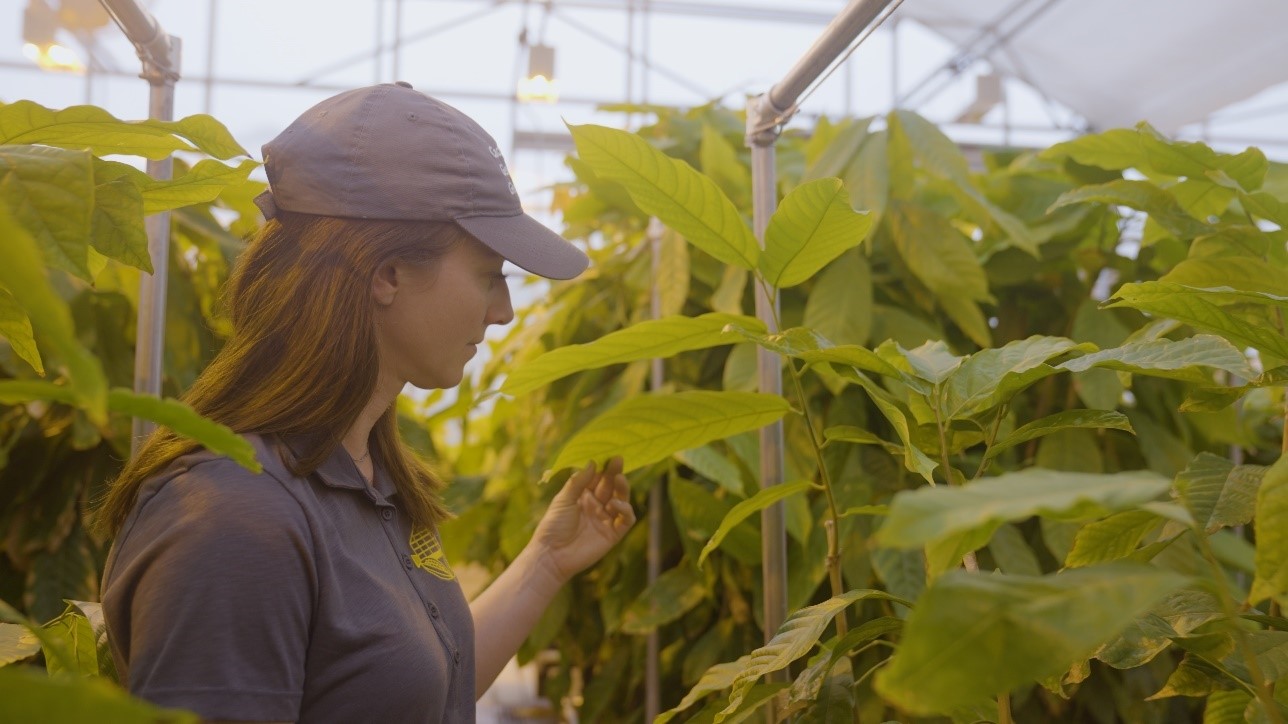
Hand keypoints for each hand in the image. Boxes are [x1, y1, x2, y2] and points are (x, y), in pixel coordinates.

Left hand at [529, 457, 635, 583]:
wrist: (552, 555)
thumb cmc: (553, 526)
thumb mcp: (563, 499)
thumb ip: (578, 482)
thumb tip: (593, 462)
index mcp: (583, 497)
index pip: (598, 478)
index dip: (603, 467)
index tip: (607, 455)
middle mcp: (597, 506)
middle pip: (611, 486)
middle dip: (615, 473)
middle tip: (618, 460)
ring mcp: (606, 520)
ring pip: (621, 500)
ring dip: (622, 489)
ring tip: (619, 479)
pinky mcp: (613, 534)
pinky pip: (626, 519)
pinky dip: (625, 510)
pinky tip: (615, 504)